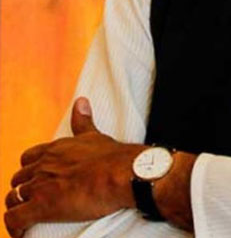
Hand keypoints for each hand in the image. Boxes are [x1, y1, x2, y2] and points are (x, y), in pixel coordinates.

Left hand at [4, 97, 144, 237]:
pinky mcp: (41, 206)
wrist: (122, 174)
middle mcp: (43, 165)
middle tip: (37, 200)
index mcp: (54, 149)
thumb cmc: (112, 157)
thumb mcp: (94, 135)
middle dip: (24, 190)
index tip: (40, 179)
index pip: (28, 159)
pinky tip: (22, 232)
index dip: (31, 170)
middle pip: (18, 179)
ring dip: (18, 208)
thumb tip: (81, 101)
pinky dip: (15, 227)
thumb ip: (83, 120)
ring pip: (13, 198)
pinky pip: (15, 219)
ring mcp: (40, 185)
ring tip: (30, 217)